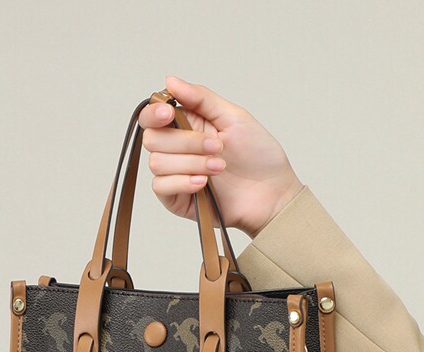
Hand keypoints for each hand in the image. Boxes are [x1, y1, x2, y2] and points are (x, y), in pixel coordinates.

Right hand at [138, 75, 303, 239]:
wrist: (271, 194)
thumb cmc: (258, 156)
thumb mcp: (233, 117)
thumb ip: (201, 98)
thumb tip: (170, 81)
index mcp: (187, 125)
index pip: (152, 116)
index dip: (154, 113)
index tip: (169, 114)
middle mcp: (177, 149)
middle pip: (153, 139)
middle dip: (187, 142)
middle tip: (218, 147)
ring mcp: (175, 174)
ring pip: (157, 163)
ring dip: (191, 163)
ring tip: (219, 167)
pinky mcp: (176, 199)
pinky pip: (161, 187)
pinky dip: (183, 182)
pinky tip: (203, 184)